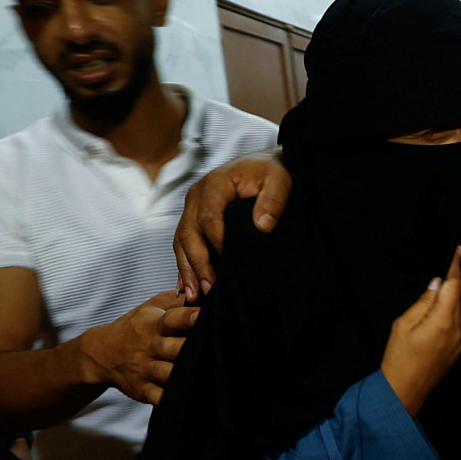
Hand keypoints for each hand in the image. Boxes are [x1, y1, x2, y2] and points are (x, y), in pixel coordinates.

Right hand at [80, 290, 199, 405]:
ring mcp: (145, 369)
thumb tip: (203, 289)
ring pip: (171, 374)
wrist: (100, 353)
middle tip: (216, 347)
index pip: (172, 319)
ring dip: (188, 374)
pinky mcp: (142, 389)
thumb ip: (177, 298)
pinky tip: (190, 395)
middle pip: (176, 349)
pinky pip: (159, 397)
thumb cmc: (135, 326)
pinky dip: (173, 398)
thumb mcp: (151, 307)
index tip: (204, 315)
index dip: (189, 317)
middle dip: (194, 348)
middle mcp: (150, 347)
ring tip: (209, 372)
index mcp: (153, 325)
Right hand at [174, 148, 291, 300]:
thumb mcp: (279, 180)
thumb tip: (262, 226)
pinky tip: (187, 286)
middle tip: (207, 289)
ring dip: (187, 269)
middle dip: (196, 264)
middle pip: (188, 233)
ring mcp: (192, 207)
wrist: (264, 165)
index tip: (229, 266)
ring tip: (193, 295)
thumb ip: (273, 199)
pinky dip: (186, 265)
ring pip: (181, 241)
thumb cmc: (271, 172)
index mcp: (214, 184)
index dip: (217, 243)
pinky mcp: (193, 217)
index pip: (209, 218)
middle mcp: (197, 195)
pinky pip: (183, 243)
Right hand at [381, 248, 460, 416]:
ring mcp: (458, 342)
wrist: (403, 392)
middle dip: (452, 282)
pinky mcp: (455, 351)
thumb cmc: (397, 357)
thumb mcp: (403, 324)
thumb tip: (436, 284)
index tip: (458, 251)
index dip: (456, 267)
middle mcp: (456, 330)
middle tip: (446, 265)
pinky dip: (448, 315)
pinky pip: (455, 325)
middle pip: (457, 298)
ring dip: (449, 300)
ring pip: (456, 312)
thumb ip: (423, 302)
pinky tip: (436, 314)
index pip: (454, 286)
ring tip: (438, 290)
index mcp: (443, 320)